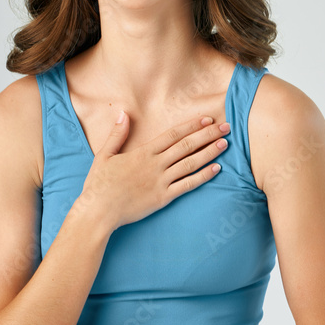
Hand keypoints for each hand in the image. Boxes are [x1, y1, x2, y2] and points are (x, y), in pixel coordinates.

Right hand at [76, 113, 229, 231]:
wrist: (98, 211)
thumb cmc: (99, 184)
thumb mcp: (104, 155)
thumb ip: (117, 134)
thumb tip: (123, 113)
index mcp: (143, 153)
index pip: (173, 135)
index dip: (192, 125)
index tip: (208, 118)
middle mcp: (155, 165)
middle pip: (187, 146)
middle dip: (208, 135)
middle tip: (226, 127)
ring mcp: (160, 181)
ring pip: (191, 163)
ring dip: (210, 152)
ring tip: (225, 144)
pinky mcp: (163, 198)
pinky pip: (187, 185)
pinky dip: (203, 176)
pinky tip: (216, 169)